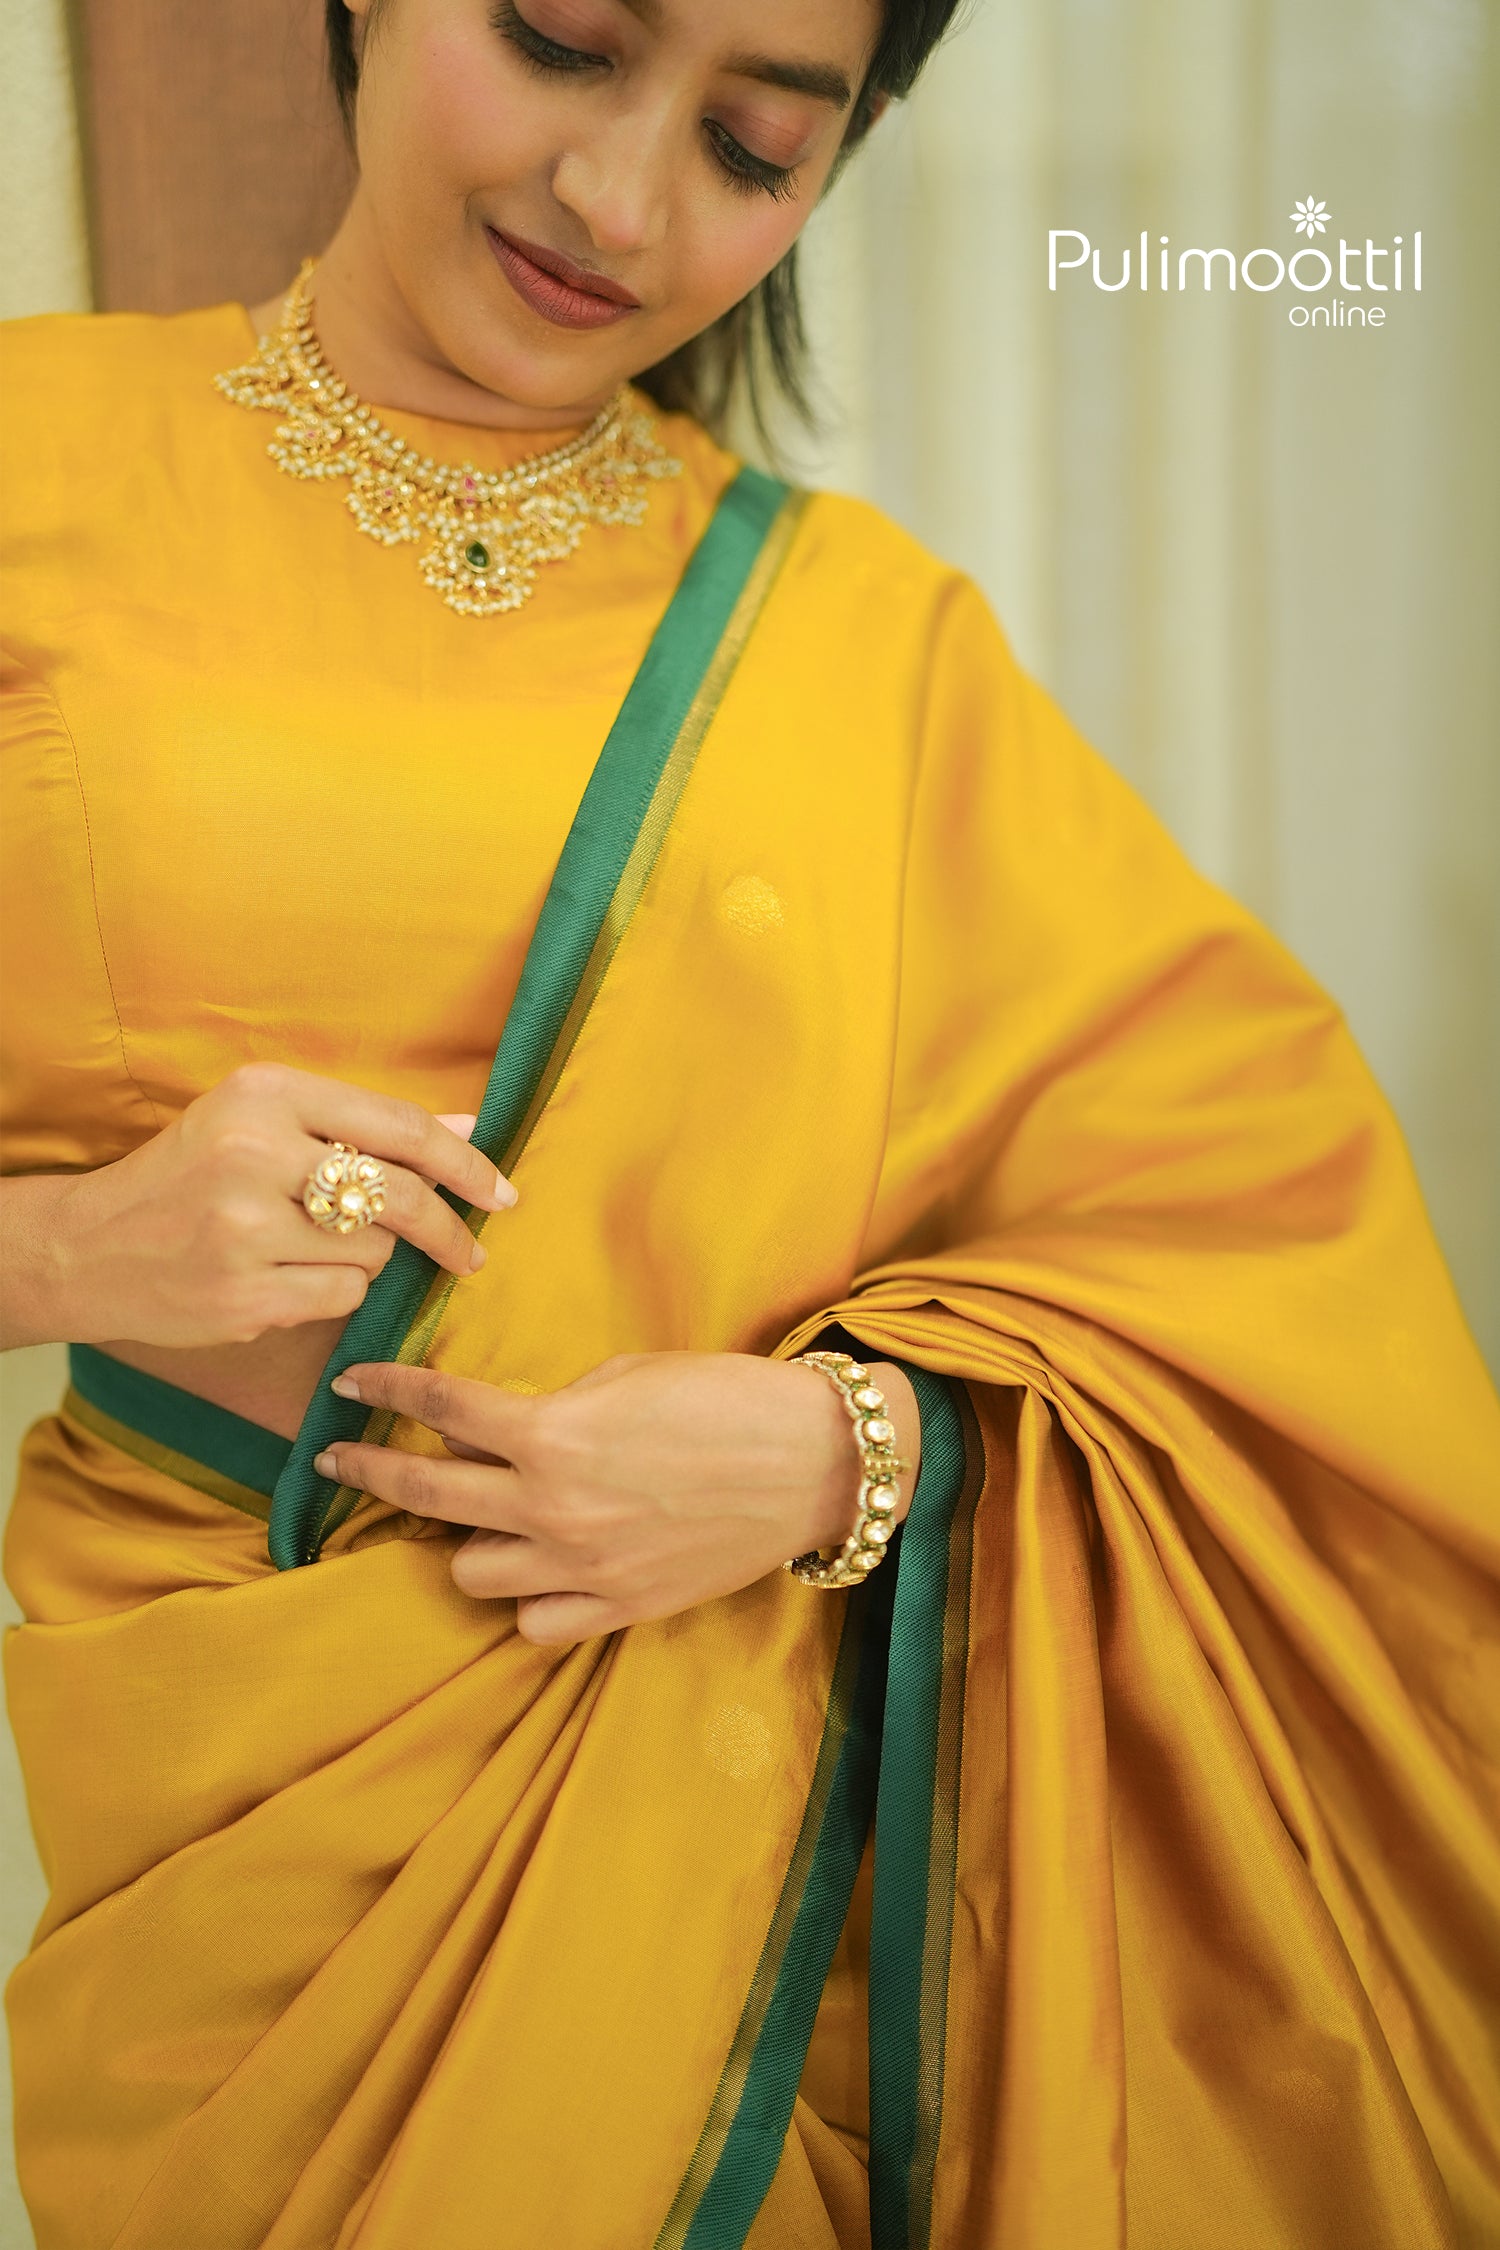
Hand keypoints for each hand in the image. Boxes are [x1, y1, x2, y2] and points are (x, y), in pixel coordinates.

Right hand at [0, 1063, 515, 1349]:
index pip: (398, 1126)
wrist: (90, 1246)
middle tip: (471, 1252)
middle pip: (400, 1194)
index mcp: (266, 1094)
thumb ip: (362, 1124)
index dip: (464, 1162)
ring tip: (309, 1247)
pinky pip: (342, 1297)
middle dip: (448, 1229)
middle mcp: (254, 1153)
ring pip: (374, 1251)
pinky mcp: (243, 1294)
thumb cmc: (192, 1176)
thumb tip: (467, 1126)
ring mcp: (245, 1229)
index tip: (500, 1191)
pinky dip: (336, 1293)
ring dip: (366, 1258)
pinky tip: (287, 1280)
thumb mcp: (263, 1122)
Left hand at [314, 1350, 920, 1644]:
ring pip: (470, 1570)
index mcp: (551, 1434)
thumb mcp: (627, 1374)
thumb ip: (553, 1404)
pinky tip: (535, 1568)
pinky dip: (526, 1596)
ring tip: (479, 1515)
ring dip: (465, 1538)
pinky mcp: (618, 1608)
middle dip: (371, 1470)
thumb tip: (500, 1424)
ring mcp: (581, 1568)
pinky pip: (533, 1621)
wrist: (811, 1461)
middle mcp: (551, 1508)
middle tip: (340, 1460)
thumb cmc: (725, 1397)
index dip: (385, 1387)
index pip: (438, 1407)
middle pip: (427, 1493)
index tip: (349, 1383)